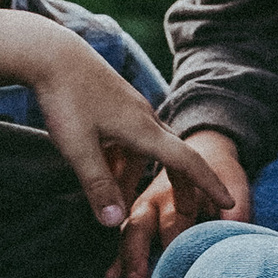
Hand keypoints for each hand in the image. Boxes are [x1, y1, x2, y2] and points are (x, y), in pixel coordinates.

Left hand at [0, 17, 233, 233]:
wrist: (49, 53)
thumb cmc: (64, 98)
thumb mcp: (78, 148)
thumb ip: (98, 186)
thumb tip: (115, 224)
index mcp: (143, 130)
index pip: (186, 161)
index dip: (208, 184)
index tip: (227, 202)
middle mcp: (144, 118)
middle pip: (172, 156)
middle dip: (179, 185)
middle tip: (183, 212)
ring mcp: (129, 109)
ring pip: (144, 149)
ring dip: (138, 176)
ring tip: (123, 200)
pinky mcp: (113, 103)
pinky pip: (127, 138)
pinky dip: (122, 160)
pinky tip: (102, 170)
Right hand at [110, 132, 250, 277]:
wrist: (205, 152)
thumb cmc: (221, 171)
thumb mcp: (233, 181)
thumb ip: (237, 205)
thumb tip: (235, 224)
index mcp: (177, 191)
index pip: (173, 220)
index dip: (172, 241)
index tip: (172, 264)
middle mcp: (153, 201)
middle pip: (139, 227)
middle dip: (136, 255)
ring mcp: (141, 211)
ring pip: (127, 235)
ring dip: (122, 259)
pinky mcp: (138, 221)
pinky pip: (125, 241)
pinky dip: (117, 260)